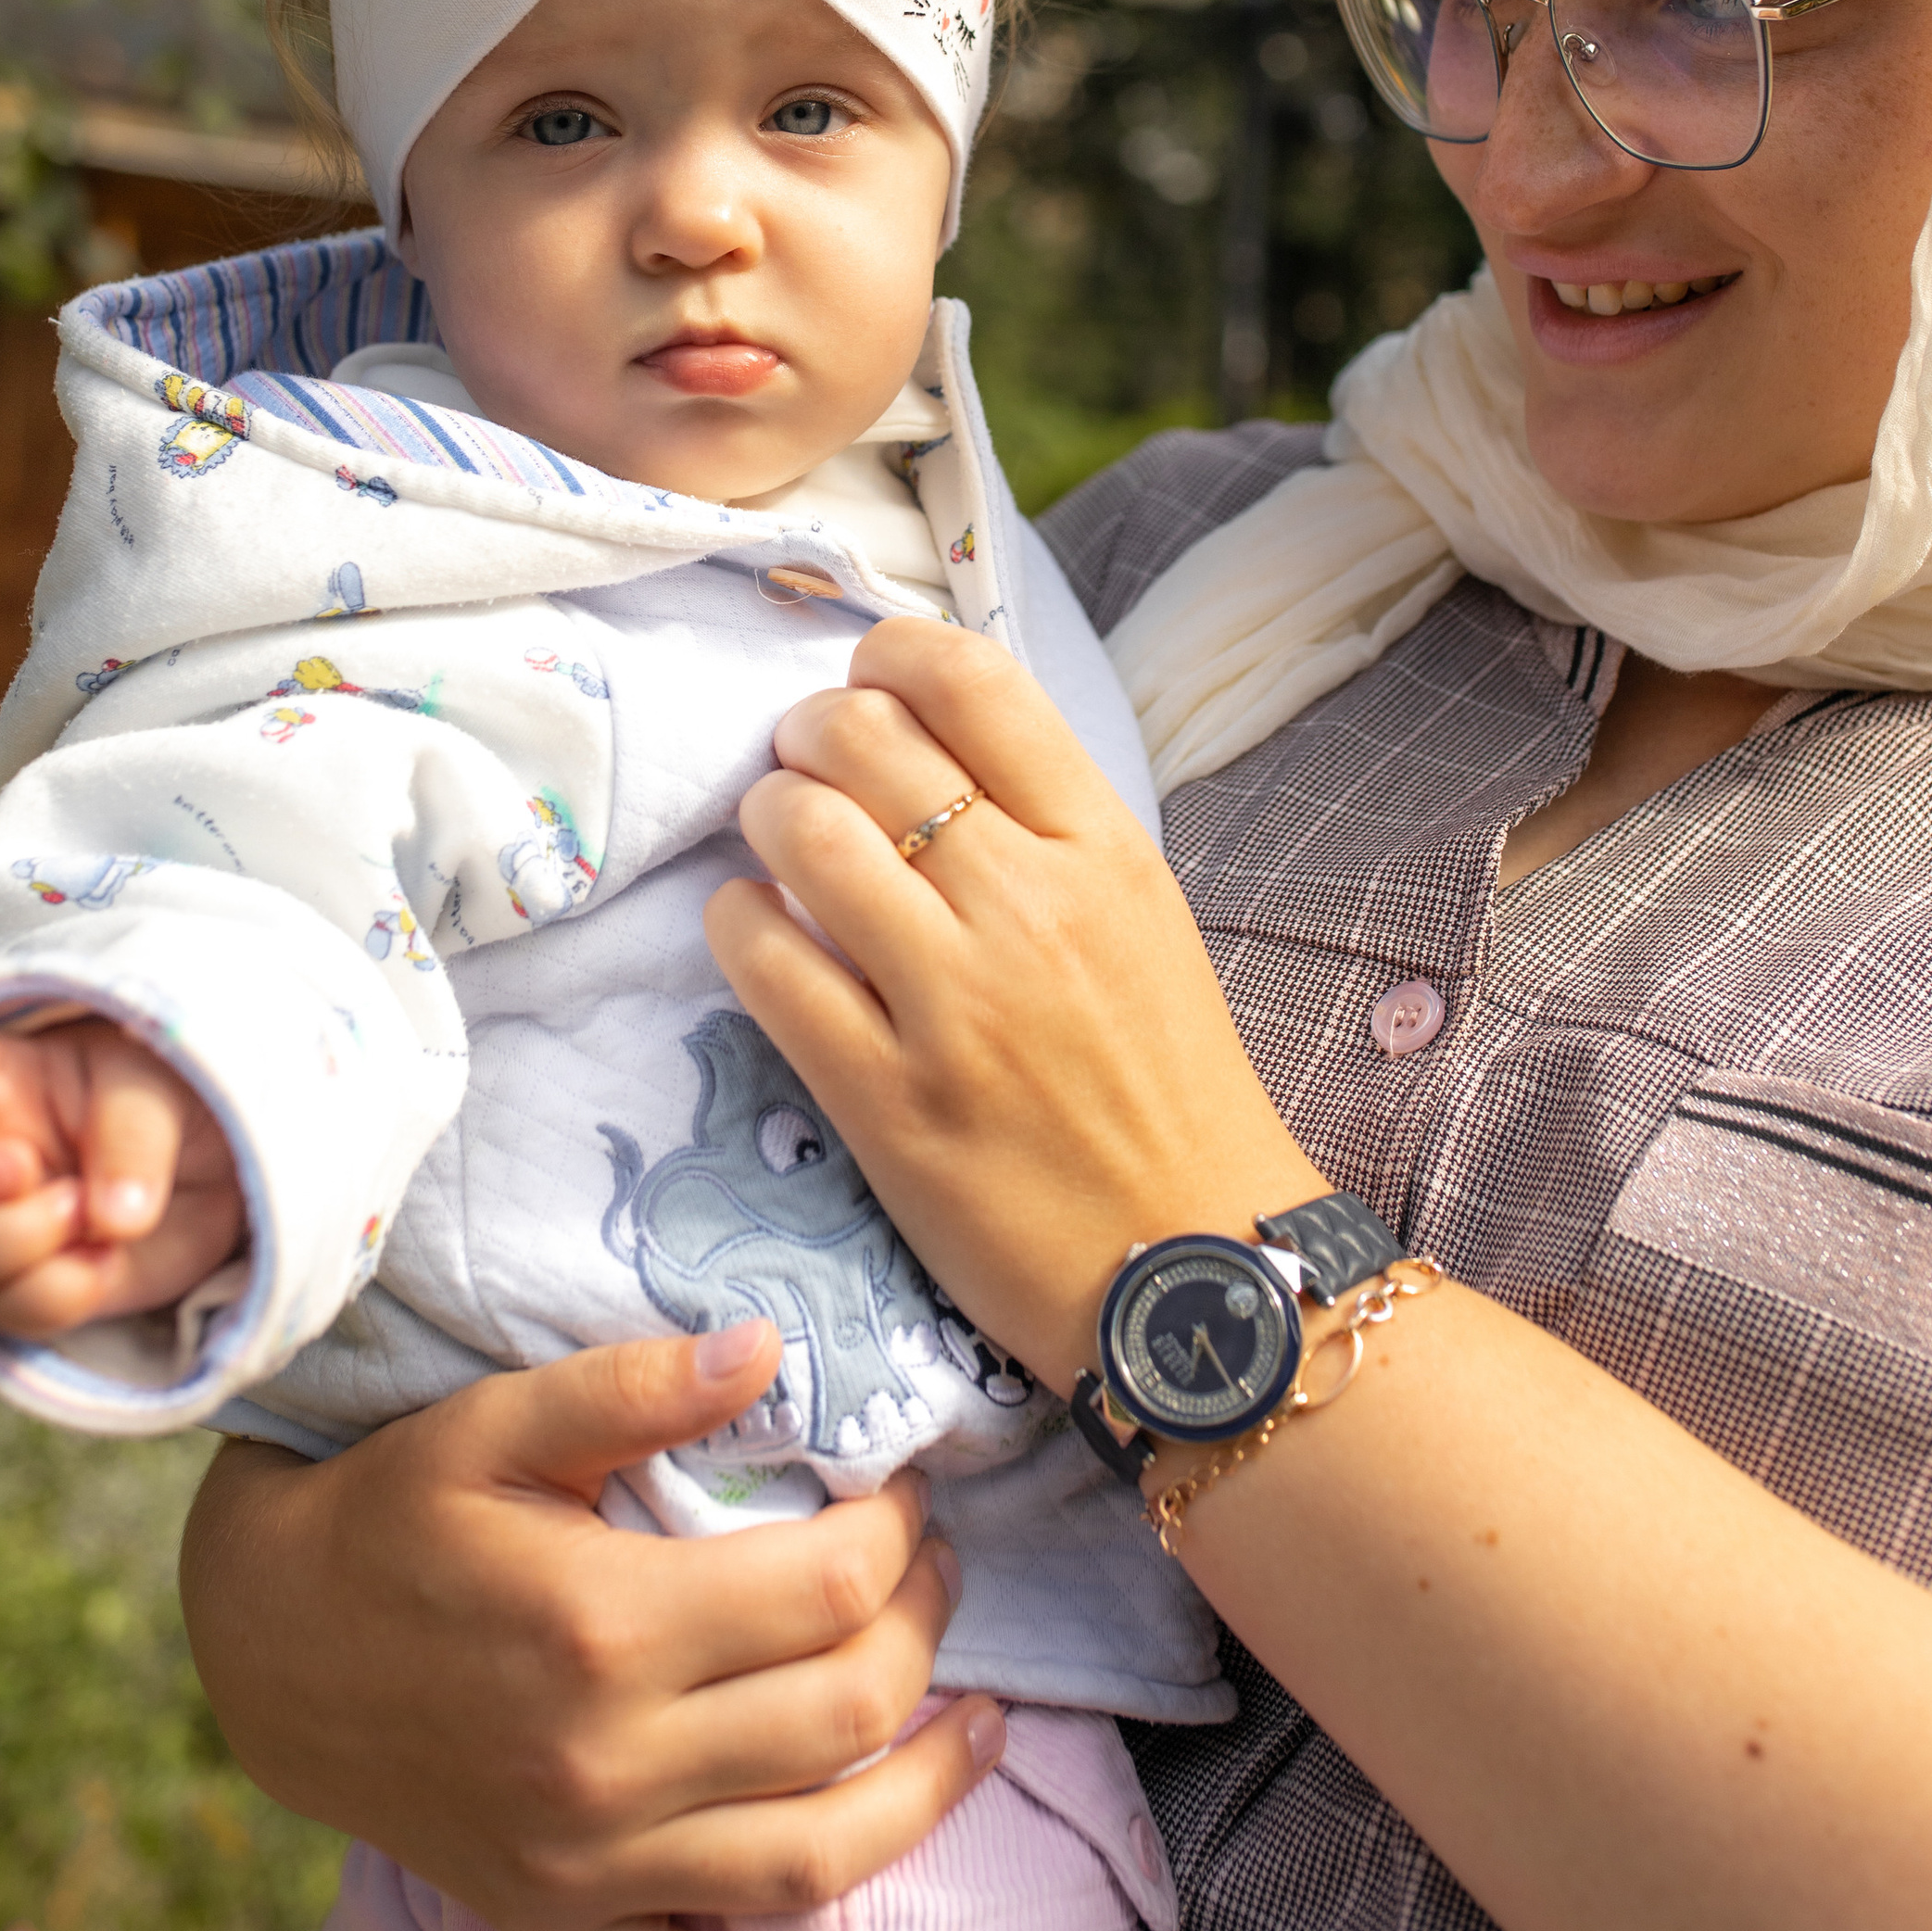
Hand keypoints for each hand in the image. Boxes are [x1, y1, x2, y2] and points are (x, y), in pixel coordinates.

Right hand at [0, 1014, 243, 1334]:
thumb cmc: (163, 1099)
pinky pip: (11, 1310)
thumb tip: (112, 1222)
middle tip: (23, 1168)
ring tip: (86, 1212)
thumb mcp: (157, 1089)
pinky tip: (106, 1261)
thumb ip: (132, 1137)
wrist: (212, 1165)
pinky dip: (58, 1294)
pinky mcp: (30, 1287)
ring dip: (13, 1241)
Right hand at [180, 1321, 1001, 1930]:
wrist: (274, 1647)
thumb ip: (635, 1385)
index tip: (904, 1495)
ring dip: (927, 1795)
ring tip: (985, 1724)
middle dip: (924, 1630)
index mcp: (604, 1624)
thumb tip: (767, 1346)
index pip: (826, 1590)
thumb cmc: (394, 1514)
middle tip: (937, 1573)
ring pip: (813, 1858)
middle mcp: (609, 1762)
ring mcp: (594, 1866)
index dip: (896, 1535)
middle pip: (843, 1712)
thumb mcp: (494, 1420)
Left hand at [707, 615, 1322, 1391]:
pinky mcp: (886, 1099)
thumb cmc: (1167, 1094)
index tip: (865, 681)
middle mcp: (1029, 907)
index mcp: (1103, 852)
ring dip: (766, 814)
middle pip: (867, 740)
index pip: (971, 680)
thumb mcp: (1142, 923)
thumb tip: (926, 741)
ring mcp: (954, 1004)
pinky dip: (738, 922)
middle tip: (803, 764)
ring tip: (775, 840)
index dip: (888, 654)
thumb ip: (1046, 829)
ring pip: (803, 832)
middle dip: (808, 731)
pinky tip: (754, 930)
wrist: (1193, 1276)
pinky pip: (765, 963)